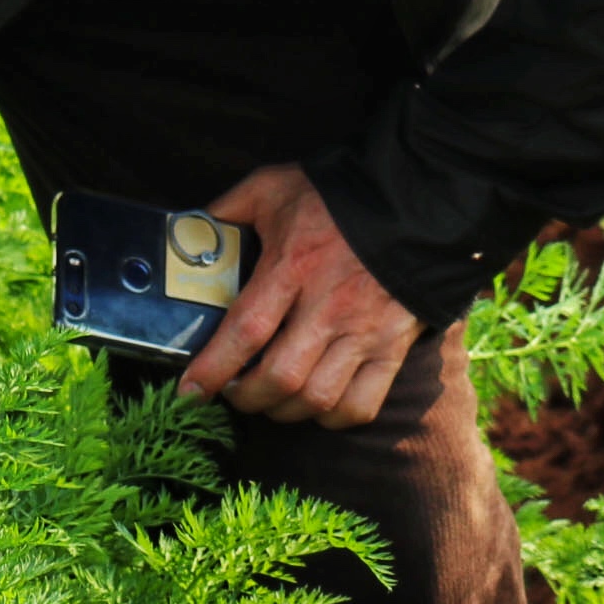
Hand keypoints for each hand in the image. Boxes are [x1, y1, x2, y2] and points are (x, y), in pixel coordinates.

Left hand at [181, 163, 423, 428]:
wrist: (415, 205)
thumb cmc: (338, 197)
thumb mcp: (275, 187)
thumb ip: (230, 209)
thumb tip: (189, 230)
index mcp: (294, 266)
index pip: (245, 331)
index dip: (213, 369)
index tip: (190, 389)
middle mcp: (329, 307)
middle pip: (281, 378)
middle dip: (246, 398)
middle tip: (232, 393)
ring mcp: (365, 332)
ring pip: (318, 398)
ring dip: (284, 411)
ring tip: (270, 401)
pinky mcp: (392, 347)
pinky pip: (361, 404)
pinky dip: (332, 416)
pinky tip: (316, 405)